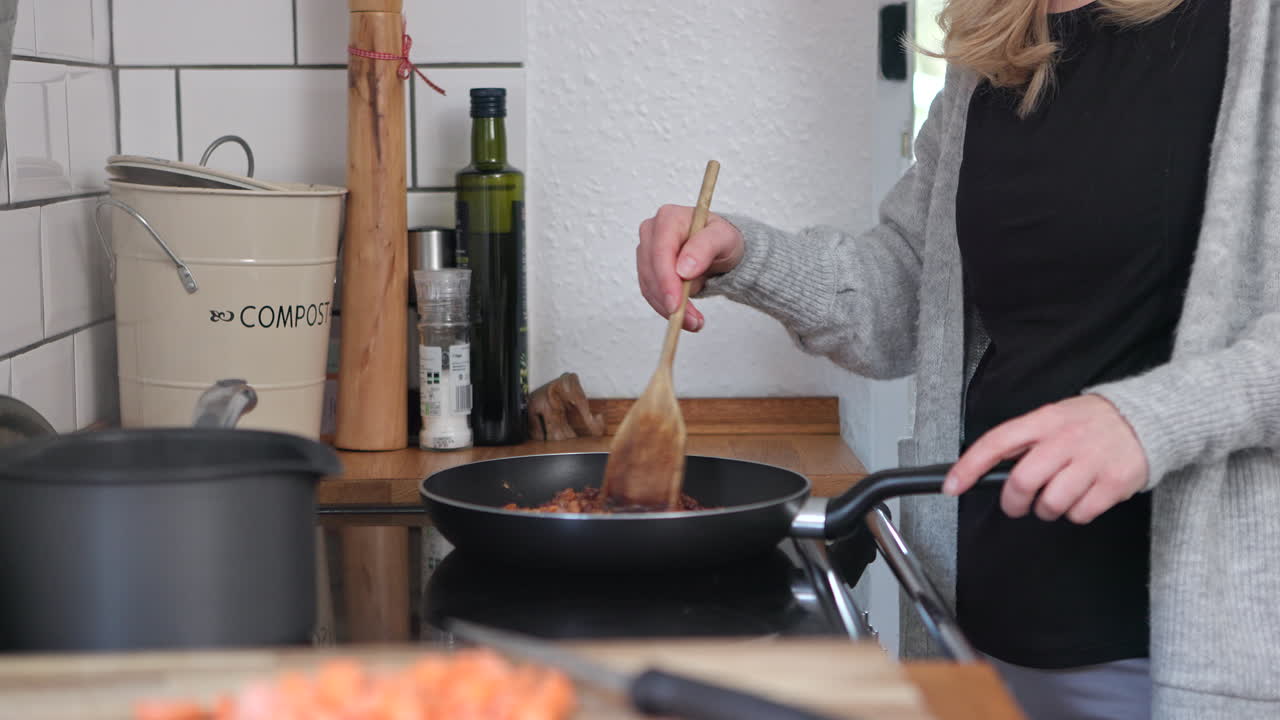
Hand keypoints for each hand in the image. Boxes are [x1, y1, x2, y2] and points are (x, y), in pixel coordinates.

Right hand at [636, 204, 744, 331]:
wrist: (720, 249)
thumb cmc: (722, 239)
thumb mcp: (724, 239)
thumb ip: (705, 248)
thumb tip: (683, 269)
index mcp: (669, 218)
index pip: (661, 251)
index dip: (666, 280)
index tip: (676, 304)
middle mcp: (652, 232)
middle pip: (651, 271)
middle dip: (669, 299)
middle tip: (692, 321)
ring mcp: (647, 251)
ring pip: (648, 286)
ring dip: (668, 308)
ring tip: (694, 322)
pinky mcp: (648, 269)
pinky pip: (651, 293)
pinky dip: (666, 308)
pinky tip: (685, 318)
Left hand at [942, 395, 1147, 523]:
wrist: (1148, 419)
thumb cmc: (1092, 422)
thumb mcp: (1054, 417)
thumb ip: (1024, 439)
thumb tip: (988, 466)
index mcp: (1044, 421)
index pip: (996, 442)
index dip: (969, 467)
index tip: (952, 485)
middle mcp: (1065, 439)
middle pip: (1021, 482)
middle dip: (1013, 503)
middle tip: (1018, 504)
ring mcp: (1091, 461)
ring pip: (1050, 503)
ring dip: (1046, 510)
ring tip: (1055, 498)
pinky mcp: (1113, 483)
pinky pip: (1080, 513)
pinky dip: (1075, 514)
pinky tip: (1082, 498)